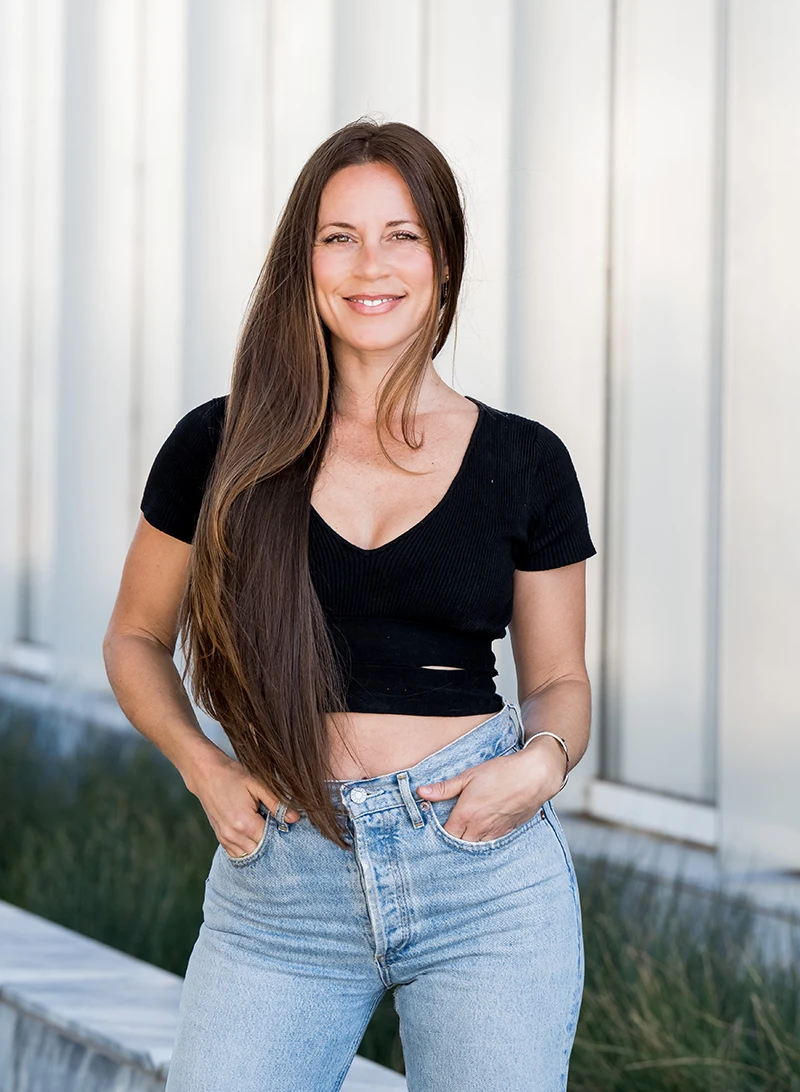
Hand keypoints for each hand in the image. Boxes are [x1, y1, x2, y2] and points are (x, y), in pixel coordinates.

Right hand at [186, 747, 300, 858]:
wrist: (206, 773)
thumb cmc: (231, 775)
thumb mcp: (257, 784)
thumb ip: (276, 803)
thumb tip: (295, 818)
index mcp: (244, 822)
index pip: (270, 841)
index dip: (281, 835)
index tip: (288, 828)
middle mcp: (233, 834)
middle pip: (260, 850)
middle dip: (272, 843)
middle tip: (280, 829)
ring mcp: (225, 838)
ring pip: (249, 854)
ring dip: (260, 847)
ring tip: (266, 831)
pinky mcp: (220, 837)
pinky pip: (237, 853)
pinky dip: (248, 848)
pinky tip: (254, 836)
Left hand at [416, 740, 563, 841]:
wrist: (534, 776)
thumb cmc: (502, 772)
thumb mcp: (469, 775)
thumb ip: (444, 788)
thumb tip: (421, 792)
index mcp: (466, 815)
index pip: (444, 836)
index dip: (437, 836)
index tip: (432, 831)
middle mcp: (479, 828)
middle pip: (458, 845)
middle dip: (450, 843)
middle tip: (444, 836)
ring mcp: (494, 833)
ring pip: (475, 848)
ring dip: (467, 844)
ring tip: (461, 837)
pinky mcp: (507, 832)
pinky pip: (490, 845)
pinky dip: (482, 843)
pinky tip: (480, 835)